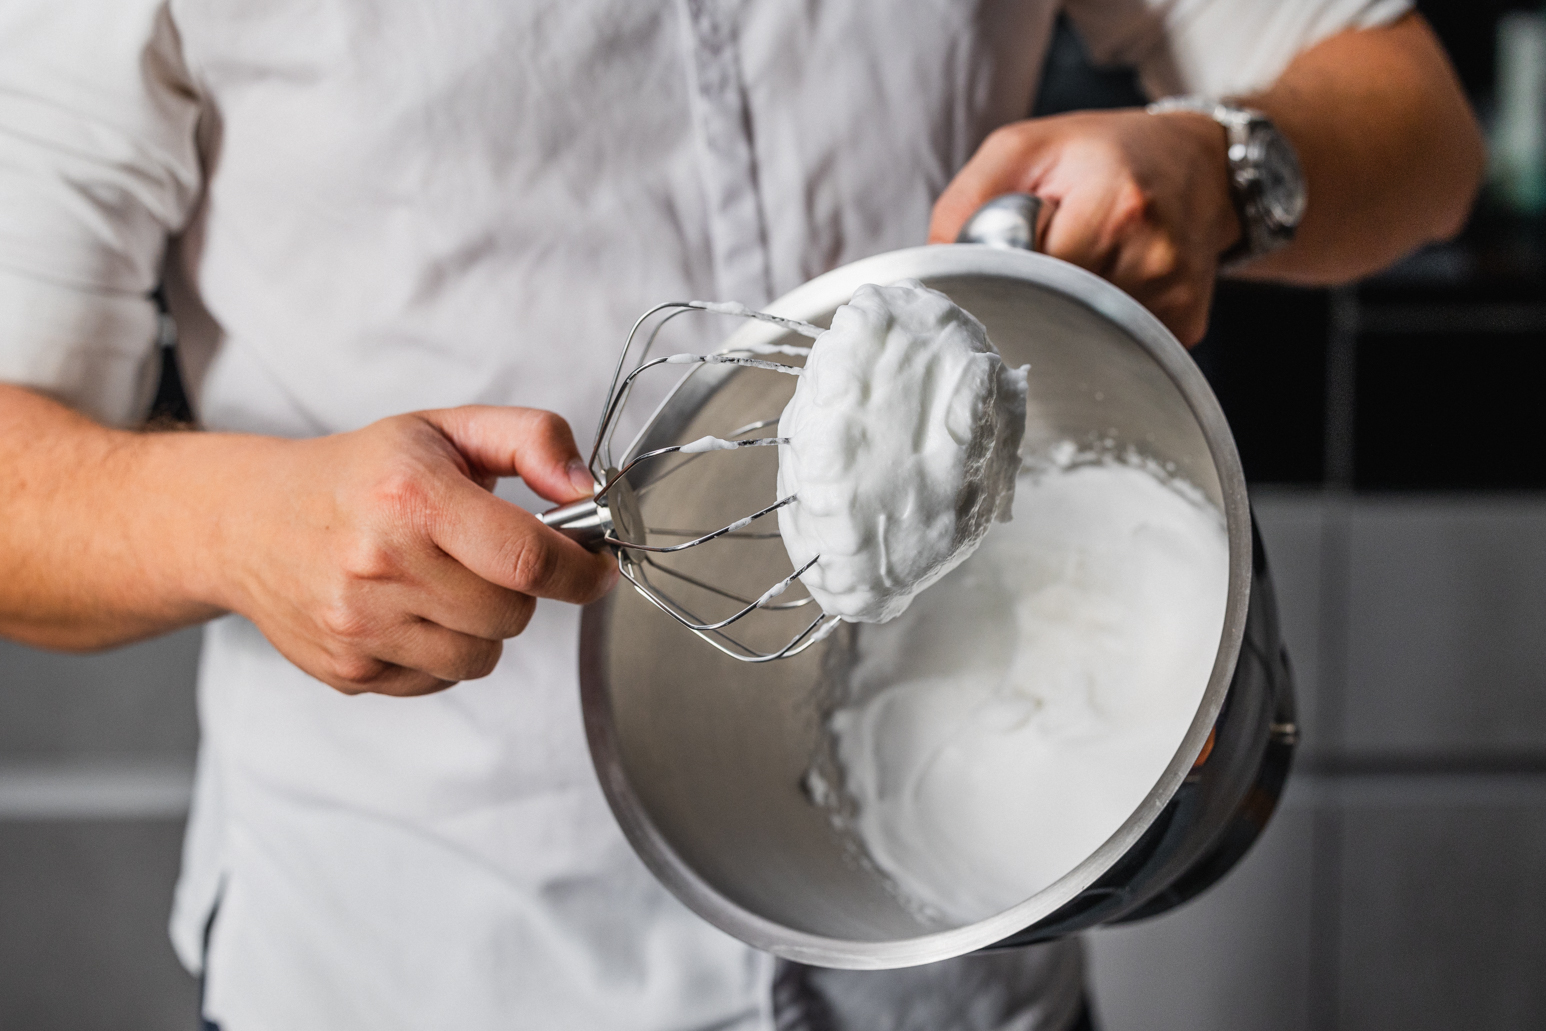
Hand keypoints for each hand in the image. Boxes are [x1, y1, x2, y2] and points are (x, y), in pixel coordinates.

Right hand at [210, 406, 616, 696]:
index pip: (526, 557)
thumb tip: (586, 489)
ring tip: (446, 585)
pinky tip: (411, 612)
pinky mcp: (349, 670)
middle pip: (513, 614)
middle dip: (522, 591)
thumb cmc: (360, 474)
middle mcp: (381, 564)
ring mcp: (360, 625)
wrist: (249, 521)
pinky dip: (442, 652)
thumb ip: (532, 439)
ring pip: (481, 657)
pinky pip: (439, 681)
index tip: (595, 569)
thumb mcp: (446, 430)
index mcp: (412, 497)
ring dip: (483, 626)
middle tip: (491, 561)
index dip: (580, 571)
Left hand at [930, 109, 1240, 345]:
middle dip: (1030, 297)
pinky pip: (1116, 345)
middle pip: (1055, 314)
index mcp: (1118, 206)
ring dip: (1063, 313)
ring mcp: (1176, 299)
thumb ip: (964, 206)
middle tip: (1034, 267)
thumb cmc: (1102, 152)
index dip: (1005, 277)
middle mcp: (1156, 257)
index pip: (1031, 279)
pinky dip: (1096, 324)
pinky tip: (1103, 288)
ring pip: (1083, 336)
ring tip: (1077, 267)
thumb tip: (929, 277)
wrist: (1199, 163)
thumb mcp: (1022, 150)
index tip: (1003, 264)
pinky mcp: (1186, 326)